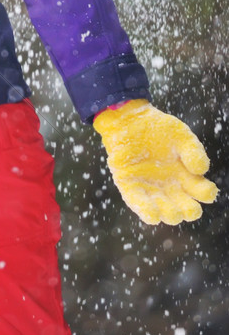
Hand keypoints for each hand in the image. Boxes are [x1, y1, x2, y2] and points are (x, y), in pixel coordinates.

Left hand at [93, 100, 218, 225]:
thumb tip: (201, 171)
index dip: (206, 194)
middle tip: (188, 207)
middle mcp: (170, 187)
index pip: (202, 192)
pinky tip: (153, 215)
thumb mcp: (181, 136)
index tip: (205, 188)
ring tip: (174, 212)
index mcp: (187, 177)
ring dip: (169, 214)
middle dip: (188, 211)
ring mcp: (150, 189)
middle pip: (184, 208)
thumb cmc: (158, 128)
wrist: (129, 120)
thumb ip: (194, 151)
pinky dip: (145, 210)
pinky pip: (137, 202)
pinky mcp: (129, 186)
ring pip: (163, 211)